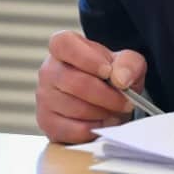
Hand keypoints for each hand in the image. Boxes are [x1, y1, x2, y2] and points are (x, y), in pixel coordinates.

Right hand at [35, 29, 147, 143]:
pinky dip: (95, 128)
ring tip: (115, 111)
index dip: (86, 58)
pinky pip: (73, 129)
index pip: (64, 44)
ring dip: (103, 113)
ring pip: (76, 108)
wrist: (105, 101)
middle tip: (126, 101)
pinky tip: (104, 122)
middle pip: (76, 83)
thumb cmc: (112, 77)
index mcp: (64, 47)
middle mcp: (49, 70)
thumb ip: (128, 63)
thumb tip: (120, 78)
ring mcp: (45, 98)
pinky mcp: (47, 123)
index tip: (108, 71)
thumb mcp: (127, 63)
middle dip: (107, 96)